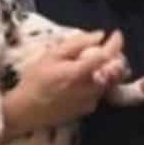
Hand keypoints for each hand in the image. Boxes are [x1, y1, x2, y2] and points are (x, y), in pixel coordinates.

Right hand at [5, 30, 125, 130]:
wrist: (27, 111)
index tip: (116, 33)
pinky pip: (101, 91)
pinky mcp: (89, 109)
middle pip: (116, 70)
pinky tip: (88, 77)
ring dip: (110, 69)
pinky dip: (101, 81)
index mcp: (79, 73)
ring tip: (98, 61)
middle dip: (117, 57)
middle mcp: (89, 89)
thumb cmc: (36, 80)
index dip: (115, 43)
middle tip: (109, 48)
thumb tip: (99, 35)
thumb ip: (77, 43)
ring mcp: (91, 101)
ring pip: (111, 81)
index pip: (107, 55)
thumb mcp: (51, 55)